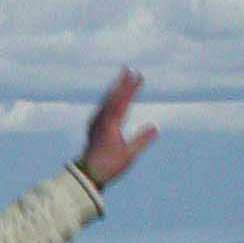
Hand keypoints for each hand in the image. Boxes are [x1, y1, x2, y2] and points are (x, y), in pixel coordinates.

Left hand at [77, 68, 157, 187]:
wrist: (88, 174)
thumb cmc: (109, 166)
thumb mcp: (129, 155)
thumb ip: (141, 140)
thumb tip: (155, 126)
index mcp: (109, 125)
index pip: (121, 101)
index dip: (130, 88)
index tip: (138, 76)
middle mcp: (100, 120)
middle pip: (112, 97)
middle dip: (121, 82)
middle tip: (129, 69)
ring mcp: (95, 122)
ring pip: (106, 100)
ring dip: (115, 88)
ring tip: (123, 77)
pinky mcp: (94, 126)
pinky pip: (103, 106)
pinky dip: (110, 97)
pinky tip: (113, 95)